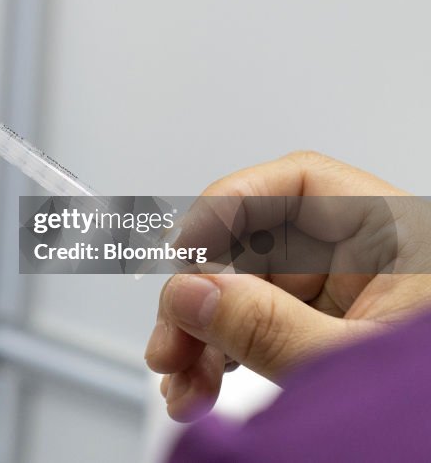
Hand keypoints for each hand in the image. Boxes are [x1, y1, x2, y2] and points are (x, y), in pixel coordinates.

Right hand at [143, 151, 430, 420]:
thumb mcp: (348, 364)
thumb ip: (266, 326)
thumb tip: (191, 290)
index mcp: (397, 237)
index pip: (298, 185)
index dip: (229, 205)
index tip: (183, 248)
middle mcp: (367, 261)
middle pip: (257, 245)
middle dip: (201, 293)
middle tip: (171, 335)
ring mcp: (345, 301)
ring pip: (247, 291)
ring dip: (201, 333)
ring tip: (181, 378)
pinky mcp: (327, 336)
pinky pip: (257, 327)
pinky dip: (221, 355)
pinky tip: (200, 384)